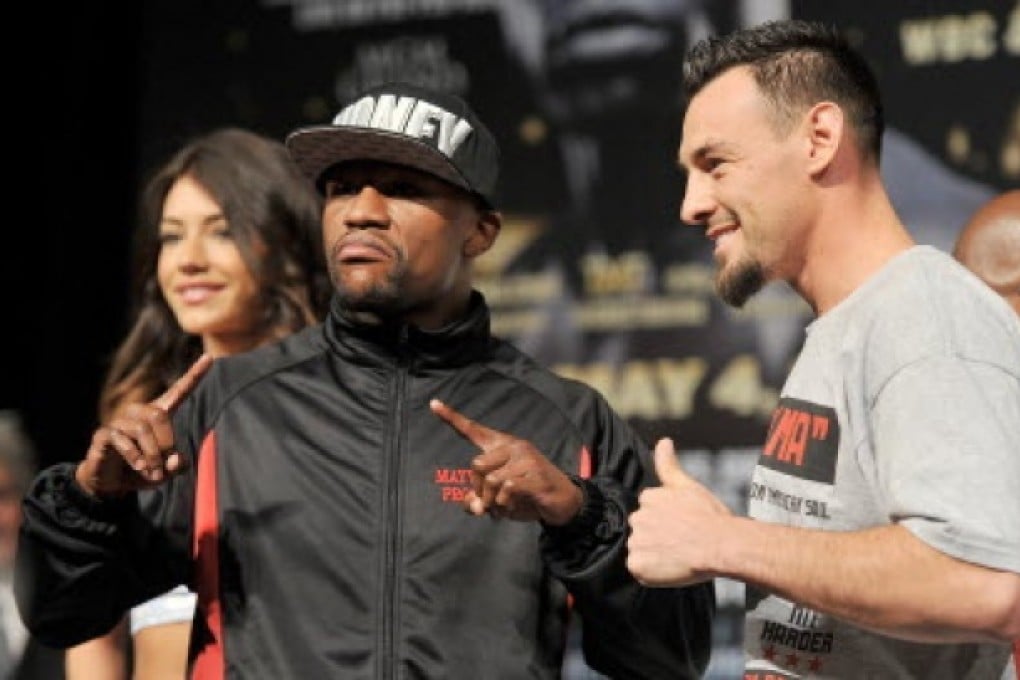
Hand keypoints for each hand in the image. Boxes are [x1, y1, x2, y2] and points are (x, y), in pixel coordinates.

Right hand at [76, 354, 212, 496]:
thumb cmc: (141, 472)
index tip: (210, 357)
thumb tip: (177, 459)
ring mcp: (120, 422)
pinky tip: (138, 467)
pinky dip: (134, 456)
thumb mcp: (165, 473)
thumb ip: (177, 466)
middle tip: (165, 466)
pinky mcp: (104, 434)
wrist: (110, 485)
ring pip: (141, 429)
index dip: (194, 375)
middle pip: (158, 415)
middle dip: (166, 443)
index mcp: (159, 415)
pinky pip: (121, 439)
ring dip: (151, 455)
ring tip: (153, 473)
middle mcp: (139, 413)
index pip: (179, 390)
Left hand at [429, 399, 582, 524]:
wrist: (563, 502)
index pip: (474, 430)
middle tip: (489, 504)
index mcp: (503, 447)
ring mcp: (527, 459)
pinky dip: (505, 505)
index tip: (433, 403)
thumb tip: (473, 506)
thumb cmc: (528, 496)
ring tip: (502, 509)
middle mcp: (514, 447)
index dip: (452, 418)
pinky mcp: (536, 475)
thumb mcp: (500, 500)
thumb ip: (480, 499)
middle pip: (477, 465)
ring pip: (491, 480)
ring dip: (492, 502)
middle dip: (478, 490)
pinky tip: (513, 508)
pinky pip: (507, 489)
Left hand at [626, 437, 731, 586]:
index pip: (649, 510)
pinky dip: (652, 572)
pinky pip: (640, 570)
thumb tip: (663, 441)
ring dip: (654, 554)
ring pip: (640, 550)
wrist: (720, 545)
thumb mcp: (688, 485)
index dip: (667, 520)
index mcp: (648, 499)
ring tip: (678, 555)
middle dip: (656, 536)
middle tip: (681, 541)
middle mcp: (637, 519)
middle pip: (642, 529)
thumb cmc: (710, 516)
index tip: (682, 525)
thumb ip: (669, 465)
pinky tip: (671, 567)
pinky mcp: (638, 565)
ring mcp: (637, 543)